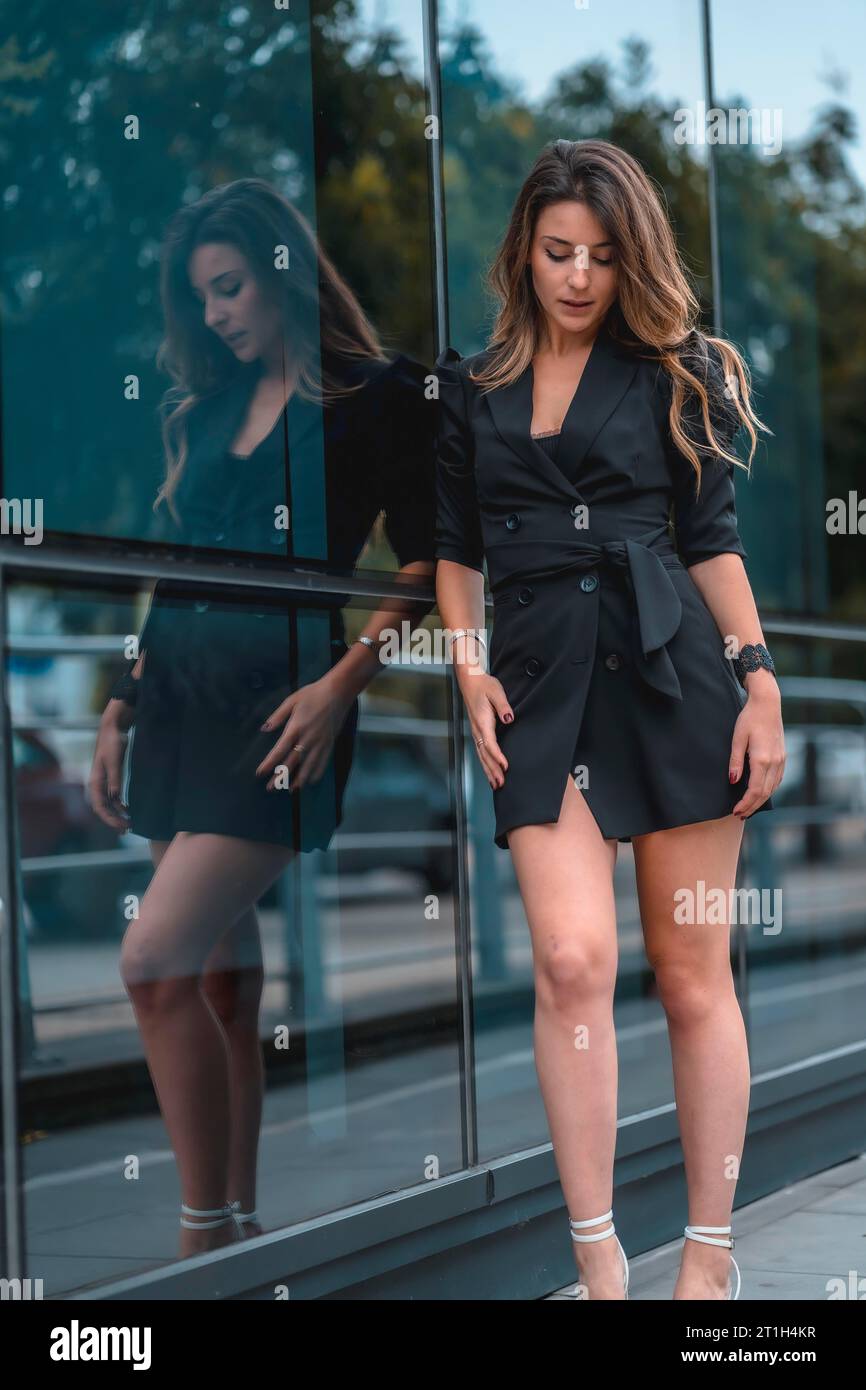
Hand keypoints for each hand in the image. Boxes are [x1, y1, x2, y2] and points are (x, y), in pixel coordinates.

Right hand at [88, 706, 132, 829]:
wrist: (113, 729)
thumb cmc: (112, 743)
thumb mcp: (115, 761)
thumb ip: (115, 780)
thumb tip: (115, 798)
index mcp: (95, 782)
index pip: (100, 807)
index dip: (110, 819)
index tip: (121, 827)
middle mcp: (97, 785)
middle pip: (103, 809)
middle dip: (114, 821)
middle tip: (127, 830)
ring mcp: (104, 782)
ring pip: (109, 805)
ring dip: (117, 815)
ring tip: (129, 824)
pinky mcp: (112, 778)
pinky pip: (114, 797)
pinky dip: (120, 806)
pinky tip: (128, 810)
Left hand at [255, 672, 354, 790]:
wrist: (338, 692)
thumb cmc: (313, 694)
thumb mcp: (292, 701)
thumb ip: (278, 716)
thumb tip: (264, 729)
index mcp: (295, 727)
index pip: (279, 751)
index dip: (268, 764)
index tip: (260, 773)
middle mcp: (307, 738)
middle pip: (291, 762)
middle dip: (280, 777)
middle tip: (270, 788)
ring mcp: (320, 742)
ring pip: (308, 766)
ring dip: (298, 779)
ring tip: (290, 790)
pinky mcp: (330, 742)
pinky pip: (323, 762)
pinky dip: (316, 772)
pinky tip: (311, 780)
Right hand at [458, 671, 512, 789]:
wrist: (471, 680)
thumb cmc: (484, 685)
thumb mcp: (496, 692)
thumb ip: (503, 705)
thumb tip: (508, 718)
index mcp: (482, 721)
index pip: (490, 743)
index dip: (497, 756)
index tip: (505, 766)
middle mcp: (477, 729)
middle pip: (484, 754)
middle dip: (492, 770)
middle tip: (501, 783)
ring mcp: (476, 731)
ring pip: (481, 755)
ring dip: (488, 770)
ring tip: (496, 784)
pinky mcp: (477, 731)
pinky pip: (480, 751)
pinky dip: (485, 763)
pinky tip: (489, 771)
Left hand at [729, 677, 784, 817]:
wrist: (768, 704)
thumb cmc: (749, 719)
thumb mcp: (737, 739)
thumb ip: (735, 762)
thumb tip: (732, 781)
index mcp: (762, 759)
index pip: (754, 790)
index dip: (745, 804)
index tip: (735, 811)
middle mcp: (774, 762)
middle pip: (764, 793)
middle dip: (752, 806)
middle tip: (740, 815)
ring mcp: (781, 760)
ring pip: (772, 788)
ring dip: (760, 800)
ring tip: (748, 808)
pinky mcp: (782, 756)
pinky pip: (777, 779)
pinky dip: (768, 790)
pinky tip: (761, 793)